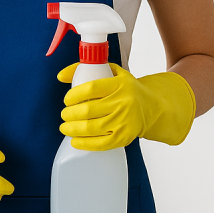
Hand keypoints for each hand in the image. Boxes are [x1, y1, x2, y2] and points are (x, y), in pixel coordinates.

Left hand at [57, 63, 196, 150]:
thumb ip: (86, 68)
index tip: (67, 99)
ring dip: (72, 128)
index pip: (91, 88)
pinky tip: (74, 141)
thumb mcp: (112, 72)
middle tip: (64, 114)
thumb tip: (61, 76)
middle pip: (88, 110)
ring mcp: (125, 121)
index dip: (74, 95)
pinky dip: (84, 143)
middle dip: (70, 114)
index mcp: (120, 84)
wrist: (152, 107)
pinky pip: (101, 143)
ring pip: (91, 127)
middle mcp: (124, 102)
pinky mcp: (124, 137)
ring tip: (65, 127)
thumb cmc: (127, 89)